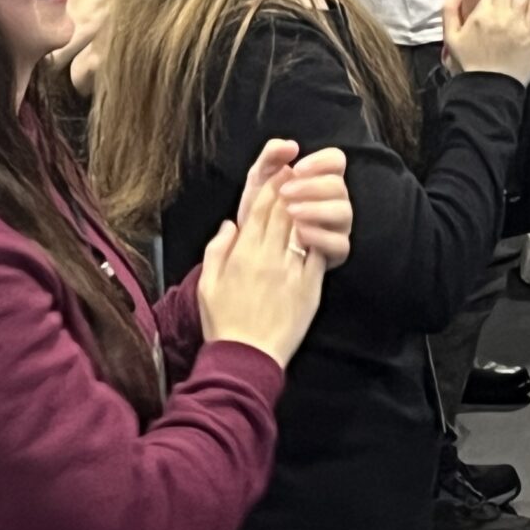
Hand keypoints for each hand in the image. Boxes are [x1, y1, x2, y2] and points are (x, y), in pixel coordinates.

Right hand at [194, 163, 325, 364]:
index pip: (258, 211)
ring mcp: (291, 271)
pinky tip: (322, 225)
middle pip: (282, 213)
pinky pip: (317, 254)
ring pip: (301, 228)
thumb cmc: (224, 322)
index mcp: (243, 254)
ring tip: (311, 191)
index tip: (278, 172)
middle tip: (298, 171)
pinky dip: (319, 237)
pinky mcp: (310, 287)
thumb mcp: (207, 285)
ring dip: (306, 207)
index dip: (270, 188)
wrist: (247, 357)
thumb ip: (216, 250)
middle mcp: (268, 257)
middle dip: (290, 189)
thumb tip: (229, 224)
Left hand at [234, 139, 352, 266]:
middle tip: (285, 192)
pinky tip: (298, 233)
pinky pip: (339, 243)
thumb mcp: (260, 178)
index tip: (297, 168)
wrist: (253, 245)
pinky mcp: (337, 250)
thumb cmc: (262, 207)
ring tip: (290, 212)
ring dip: (316, 209)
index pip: (337, 160)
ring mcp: (339, 225)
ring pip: (343, 212)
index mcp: (322, 177)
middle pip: (339, 185)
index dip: (320, 161)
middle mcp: (335, 199)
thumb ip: (271, 156)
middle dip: (312, 186)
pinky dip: (320, 236)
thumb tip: (292, 145)